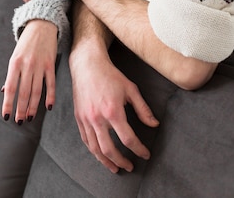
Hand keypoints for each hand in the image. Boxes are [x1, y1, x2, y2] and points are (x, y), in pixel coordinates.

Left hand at [2, 19, 57, 122]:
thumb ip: (12, 74)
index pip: (10, 88)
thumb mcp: (15, 56)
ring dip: (33, 106)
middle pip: (23, 92)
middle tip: (19, 121)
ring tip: (29, 117)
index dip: (8, 104)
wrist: (41, 25)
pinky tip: (48, 107)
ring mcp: (40, 65)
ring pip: (36, 91)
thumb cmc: (26, 43)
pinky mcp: (51, 64)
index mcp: (15, 63)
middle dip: (21, 109)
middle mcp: (27, 65)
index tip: (6, 116)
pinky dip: (50, 96)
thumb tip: (6, 92)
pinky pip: (50, 84)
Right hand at [69, 46, 158, 172]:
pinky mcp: (79, 118)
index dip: (139, 149)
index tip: (145, 154)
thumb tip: (154, 124)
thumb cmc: (110, 75)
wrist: (87, 65)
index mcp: (113, 111)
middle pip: (110, 149)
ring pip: (95, 149)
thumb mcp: (131, 89)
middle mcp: (97, 118)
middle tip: (130, 167)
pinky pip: (85, 140)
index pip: (128, 139)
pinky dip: (94, 151)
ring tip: (115, 168)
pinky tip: (100, 154)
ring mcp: (86, 119)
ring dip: (106, 161)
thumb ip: (143, 109)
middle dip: (121, 161)